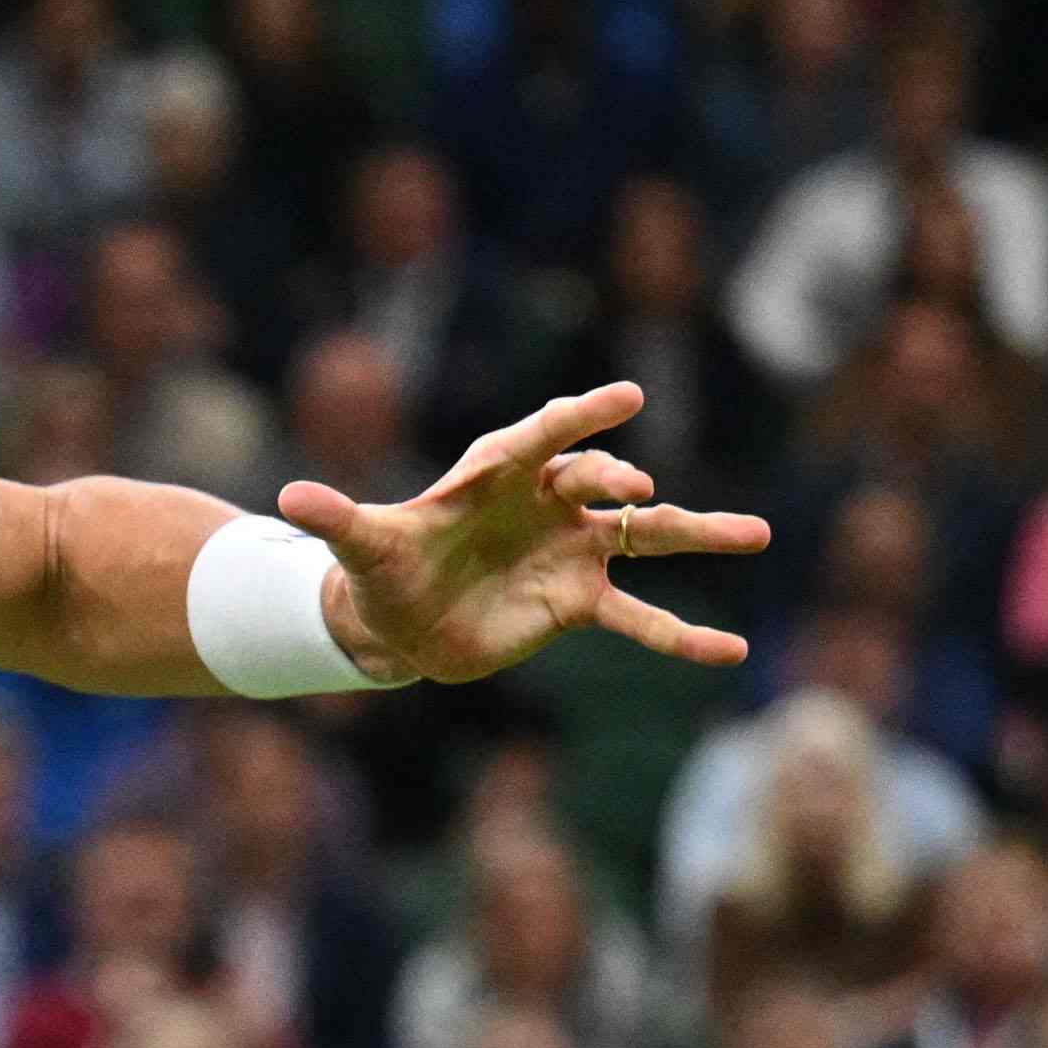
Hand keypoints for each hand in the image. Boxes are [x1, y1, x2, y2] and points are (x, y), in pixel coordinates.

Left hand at [300, 385, 770, 684]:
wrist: (398, 619)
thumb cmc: (381, 568)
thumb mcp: (358, 545)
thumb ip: (337, 520)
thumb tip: (288, 498)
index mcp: (501, 472)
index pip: (546, 435)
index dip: (581, 417)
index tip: (625, 398)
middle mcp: (550, 502)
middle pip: (599, 481)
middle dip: (617, 480)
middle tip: (631, 487)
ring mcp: (575, 549)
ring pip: (648, 535)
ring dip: (702, 533)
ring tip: (759, 532)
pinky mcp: (580, 602)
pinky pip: (642, 619)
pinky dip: (684, 635)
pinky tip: (732, 649)